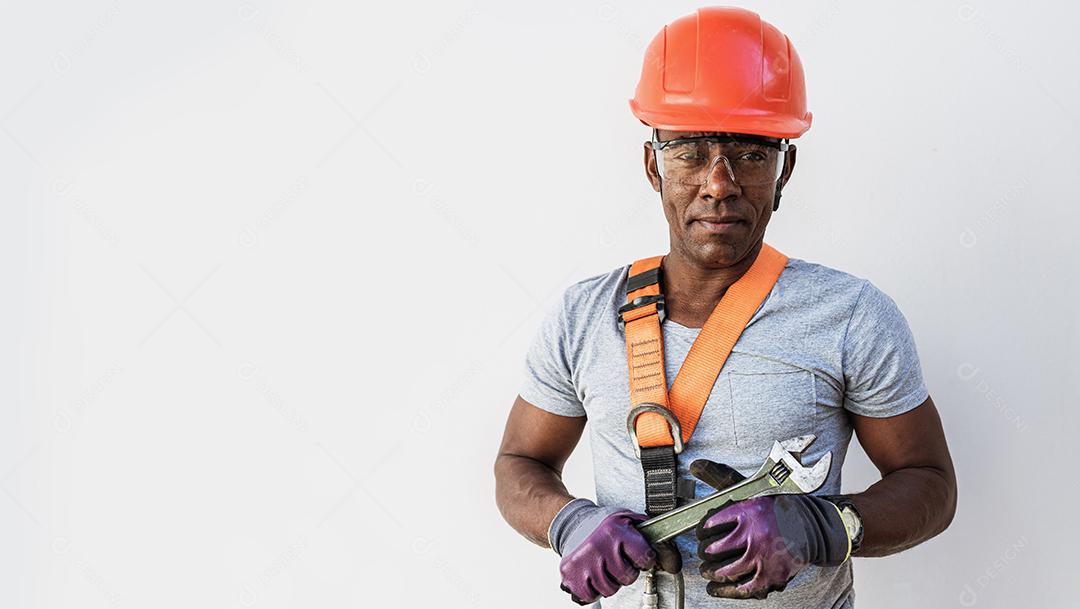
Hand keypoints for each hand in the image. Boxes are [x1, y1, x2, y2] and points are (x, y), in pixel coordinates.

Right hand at [551, 500, 679, 604]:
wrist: (570, 523)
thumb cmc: (602, 524)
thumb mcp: (626, 519)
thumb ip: (648, 532)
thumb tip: (671, 556)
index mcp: (615, 530)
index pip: (644, 557)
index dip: (645, 559)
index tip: (641, 557)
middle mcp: (599, 545)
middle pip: (627, 577)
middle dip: (626, 572)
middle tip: (618, 561)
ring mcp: (583, 561)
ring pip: (609, 589)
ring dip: (609, 581)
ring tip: (604, 567)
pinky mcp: (570, 574)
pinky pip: (590, 595)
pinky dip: (593, 590)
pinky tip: (592, 576)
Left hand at [691, 460, 849, 599]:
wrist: (814, 527)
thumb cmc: (780, 508)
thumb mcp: (752, 489)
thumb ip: (722, 478)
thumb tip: (695, 465)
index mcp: (748, 512)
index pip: (712, 523)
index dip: (702, 529)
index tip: (702, 532)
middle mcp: (755, 535)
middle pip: (715, 549)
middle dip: (705, 552)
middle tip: (705, 552)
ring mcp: (764, 557)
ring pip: (727, 570)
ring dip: (713, 572)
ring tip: (708, 570)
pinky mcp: (773, 575)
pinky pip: (744, 587)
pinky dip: (728, 589)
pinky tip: (719, 586)